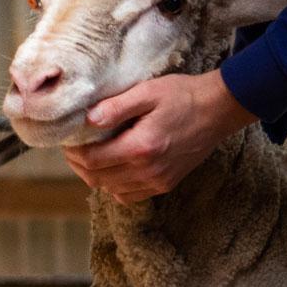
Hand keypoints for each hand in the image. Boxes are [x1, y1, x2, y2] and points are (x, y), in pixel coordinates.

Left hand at [62, 69, 256, 204]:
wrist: (218, 110)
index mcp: (141, 147)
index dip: (73, 153)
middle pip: (97, 179)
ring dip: (95, 176)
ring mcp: (158, 181)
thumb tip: (87, 120)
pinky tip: (113, 167)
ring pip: (111, 190)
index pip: (92, 160)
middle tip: (73, 148)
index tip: (68, 140)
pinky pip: (129, 195)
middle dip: (79, 165)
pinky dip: (115, 185)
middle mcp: (148, 170)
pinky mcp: (166, 184)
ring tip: (91, 155)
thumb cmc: (182, 95)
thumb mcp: (147, 91)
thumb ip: (116, 107)